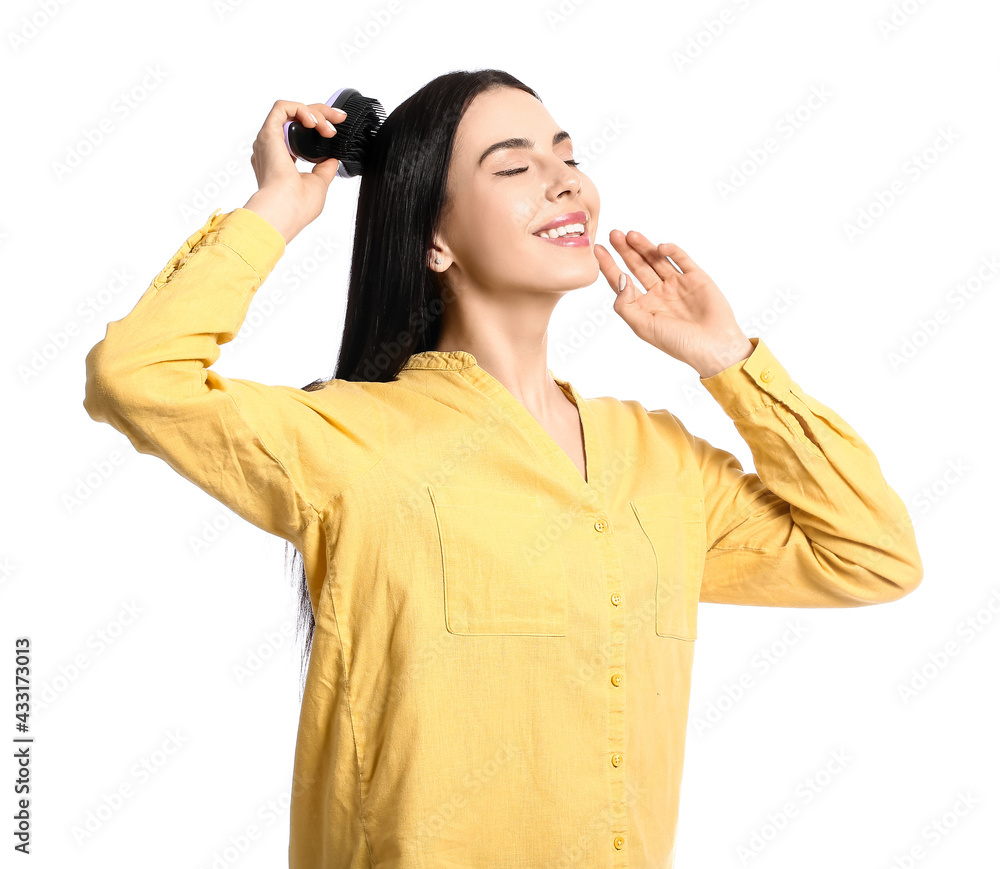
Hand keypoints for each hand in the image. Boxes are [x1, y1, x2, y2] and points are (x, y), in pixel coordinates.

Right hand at [242, 99, 347, 244]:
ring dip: (315, 113)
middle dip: (321, 114)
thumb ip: (324, 169)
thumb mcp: (318, 184)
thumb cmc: (297, 206)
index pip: (298, 134)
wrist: (285, 210)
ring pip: (291, 111)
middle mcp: (272, 148)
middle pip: (296, 119)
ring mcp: (269, 140)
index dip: (318, 125)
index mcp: (281, 161)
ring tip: (329, 129)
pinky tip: (314, 122)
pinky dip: (301, 109)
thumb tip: (332, 159)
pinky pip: (282, 107)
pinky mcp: (268, 133)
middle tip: (340, 119)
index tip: (336, 128)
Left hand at [595, 230, 753, 377]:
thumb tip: (620, 279)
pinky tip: (660, 247)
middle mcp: (659, 293)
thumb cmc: (678, 342)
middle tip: (614, 234)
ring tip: (630, 235)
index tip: (598, 249)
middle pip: (638, 266)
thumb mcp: (643, 327)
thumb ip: (626, 305)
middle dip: (625, 250)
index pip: (622, 282)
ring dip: (644, 247)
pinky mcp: (696, 277)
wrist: (714, 345)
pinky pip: (681, 259)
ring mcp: (677, 284)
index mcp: (645, 306)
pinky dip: (671, 251)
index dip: (610, 266)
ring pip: (656, 260)